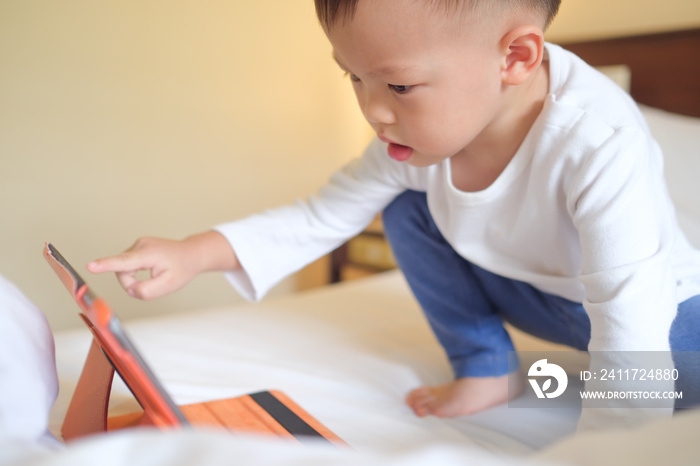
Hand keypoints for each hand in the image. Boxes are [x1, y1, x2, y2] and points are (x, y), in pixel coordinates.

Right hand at [87, 231, 238, 299]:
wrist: (191, 254)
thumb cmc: (182, 269)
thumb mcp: (169, 285)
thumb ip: (147, 291)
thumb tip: (130, 290)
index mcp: (149, 254)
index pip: (124, 262)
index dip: (106, 265)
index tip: (91, 266)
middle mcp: (141, 245)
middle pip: (122, 271)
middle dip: (132, 283)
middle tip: (151, 285)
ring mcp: (139, 244)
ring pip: (124, 268)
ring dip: (134, 277)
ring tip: (154, 275)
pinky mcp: (137, 246)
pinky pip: (128, 264)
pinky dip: (136, 272)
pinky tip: (151, 269)